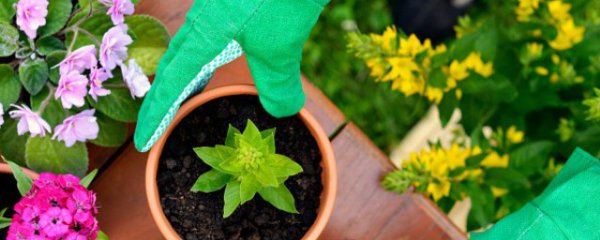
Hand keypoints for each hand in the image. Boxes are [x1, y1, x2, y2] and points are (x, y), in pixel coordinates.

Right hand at [134, 0, 328, 151]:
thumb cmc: (279, 1)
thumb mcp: (280, 49)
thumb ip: (278, 86)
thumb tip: (283, 113)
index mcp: (203, 36)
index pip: (171, 84)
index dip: (157, 116)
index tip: (142, 143)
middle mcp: (201, 22)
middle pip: (172, 65)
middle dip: (162, 96)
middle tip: (155, 122)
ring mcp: (215, 10)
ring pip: (189, 49)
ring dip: (183, 75)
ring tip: (184, 97)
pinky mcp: (231, 4)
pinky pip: (208, 36)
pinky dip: (205, 56)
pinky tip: (219, 58)